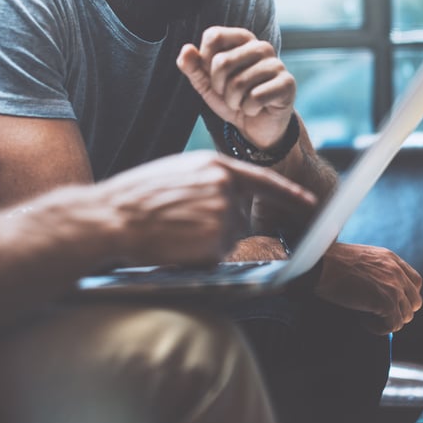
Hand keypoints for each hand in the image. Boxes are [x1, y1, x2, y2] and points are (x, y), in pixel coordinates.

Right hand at [98, 151, 315, 265]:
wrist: (111, 218)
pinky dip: (201, 256)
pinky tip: (176, 245)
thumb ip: (208, 180)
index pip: (264, 181)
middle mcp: (225, 187)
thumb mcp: (176, 173)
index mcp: (215, 165)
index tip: (310, 203)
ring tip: (174, 232)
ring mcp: (222, 214)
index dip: (290, 194)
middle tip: (182, 225)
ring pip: (229, 237)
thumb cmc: (135, 198)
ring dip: (208, 242)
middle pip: (241, 216)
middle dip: (220, 225)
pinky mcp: (214, 240)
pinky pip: (217, 256)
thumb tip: (228, 195)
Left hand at [177, 26, 295, 149]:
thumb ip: (193, 67)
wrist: (257, 125)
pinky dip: (249, 109)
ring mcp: (276, 64)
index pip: (213, 36)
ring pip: (238, 84)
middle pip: (222, 62)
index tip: (215, 75)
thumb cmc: (233, 99)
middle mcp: (260, 46)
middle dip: (219, 87)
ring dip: (234, 102)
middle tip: (230, 94)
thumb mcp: (207, 84)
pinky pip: (255, 98)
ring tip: (243, 102)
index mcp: (241, 39)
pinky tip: (257, 108)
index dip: (206, 61)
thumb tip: (186, 50)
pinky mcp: (287, 83)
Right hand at [314, 243, 422, 333]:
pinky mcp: (386, 302)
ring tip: (367, 317)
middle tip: (377, 312)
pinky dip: (379, 328)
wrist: (321, 264)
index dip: (405, 296)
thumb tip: (377, 290)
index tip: (390, 302)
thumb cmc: (331, 262)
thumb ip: (376, 269)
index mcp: (391, 259)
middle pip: (414, 302)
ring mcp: (394, 287)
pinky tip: (363, 320)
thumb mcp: (361, 257)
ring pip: (406, 316)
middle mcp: (397, 272)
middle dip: (398, 311)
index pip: (416, 283)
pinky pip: (393, 326)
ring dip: (388, 320)